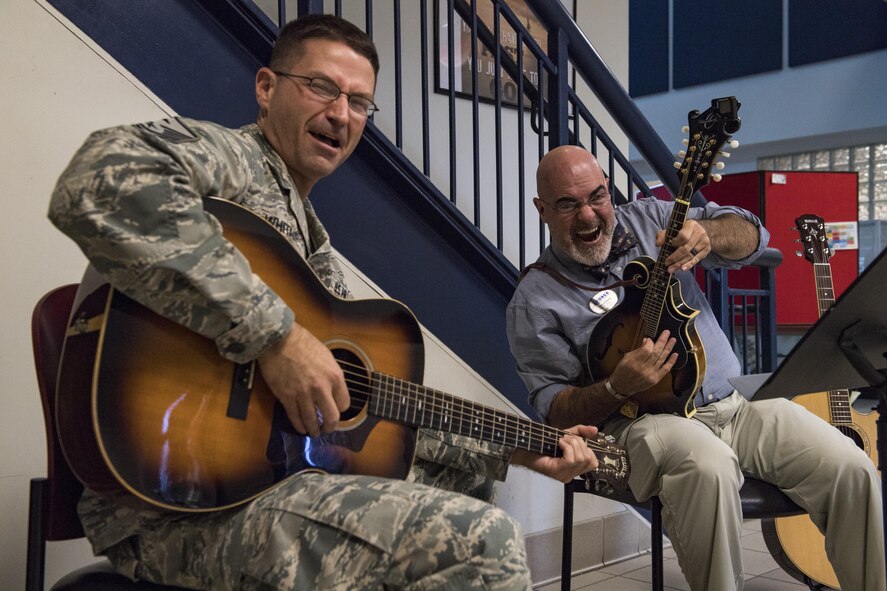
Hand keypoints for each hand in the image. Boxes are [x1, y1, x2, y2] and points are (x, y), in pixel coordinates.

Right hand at [258, 322, 349, 436]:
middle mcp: (321, 388)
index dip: (340, 409)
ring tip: (314, 432)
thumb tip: (332, 389)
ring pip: (312, 421)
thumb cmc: (303, 343)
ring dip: (314, 430)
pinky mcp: (286, 397)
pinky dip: (299, 426)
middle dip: (330, 426)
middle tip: (327, 428)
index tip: (336, 411)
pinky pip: (295, 417)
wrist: (279, 339)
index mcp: (334, 376)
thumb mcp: (326, 356)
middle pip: (332, 417)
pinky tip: (301, 429)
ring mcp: (303, 394)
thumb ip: (331, 374)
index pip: (344, 403)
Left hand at [512, 424, 599, 482]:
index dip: (587, 448)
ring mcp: (564, 475)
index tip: (574, 441)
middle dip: (579, 443)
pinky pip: (570, 460)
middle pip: (588, 459)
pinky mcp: (557, 472)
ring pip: (580, 459)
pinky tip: (558, 444)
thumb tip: (595, 429)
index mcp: (575, 469)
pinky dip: (566, 447)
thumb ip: (581, 432)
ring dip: (572, 444)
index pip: (593, 462)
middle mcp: (571, 475)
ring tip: (561, 440)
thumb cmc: (544, 444)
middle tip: (565, 439)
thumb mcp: (566, 435)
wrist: (525, 447)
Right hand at [608, 330, 677, 395]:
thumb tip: (647, 341)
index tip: (650, 339)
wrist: (622, 386)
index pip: (646, 350)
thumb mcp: (626, 358)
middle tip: (666, 333)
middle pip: (656, 353)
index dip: (650, 343)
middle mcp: (643, 370)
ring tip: (672, 340)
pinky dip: (671, 361)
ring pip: (662, 359)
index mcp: (634, 363)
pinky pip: (666, 369)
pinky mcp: (656, 379)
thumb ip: (638, 350)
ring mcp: (651, 375)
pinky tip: (675, 354)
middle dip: (662, 341)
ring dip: (668, 348)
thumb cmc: (622, 371)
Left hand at [656, 219, 710, 272]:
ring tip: (671, 269)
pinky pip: (696, 259)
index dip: (675, 242)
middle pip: (686, 248)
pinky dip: (689, 265)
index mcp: (690, 225)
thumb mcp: (673, 229)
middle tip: (667, 263)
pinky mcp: (706, 249)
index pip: (683, 236)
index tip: (668, 246)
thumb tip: (658, 243)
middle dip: (675, 257)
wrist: (700, 230)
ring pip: (691, 255)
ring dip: (680, 263)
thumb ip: (663, 235)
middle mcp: (699, 233)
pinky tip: (683, 268)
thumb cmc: (684, 230)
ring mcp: (704, 242)